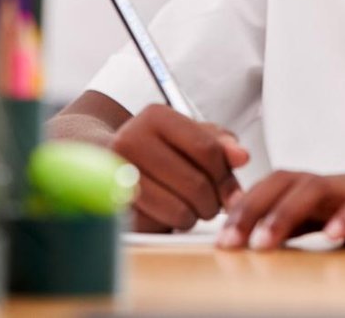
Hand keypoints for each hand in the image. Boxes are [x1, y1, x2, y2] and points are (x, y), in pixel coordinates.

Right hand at [110, 104, 249, 231]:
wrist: (102, 161)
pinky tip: (168, 213)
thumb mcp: (188, 136)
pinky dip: (172, 224)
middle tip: (211, 203)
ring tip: (190, 206)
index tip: (232, 190)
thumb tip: (242, 157)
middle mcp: (130, 140)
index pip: (208, 150)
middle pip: (197, 184)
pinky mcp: (113, 207)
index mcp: (155, 116)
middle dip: (214, 202)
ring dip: (195, 216)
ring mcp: (116, 176)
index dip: (226, 176)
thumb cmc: (156, 149)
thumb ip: (220, 144)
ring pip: (182, 210)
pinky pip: (160, 227)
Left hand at [215, 167, 344, 250]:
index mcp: (324, 191)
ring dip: (285, 214)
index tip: (219, 238)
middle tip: (229, 243)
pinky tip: (332, 238)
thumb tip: (269, 247)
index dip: (244, 207)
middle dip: (251, 210)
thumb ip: (312, 228)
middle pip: (285, 181)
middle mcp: (338, 184)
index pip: (274, 187)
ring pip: (315, 188)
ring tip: (264, 242)